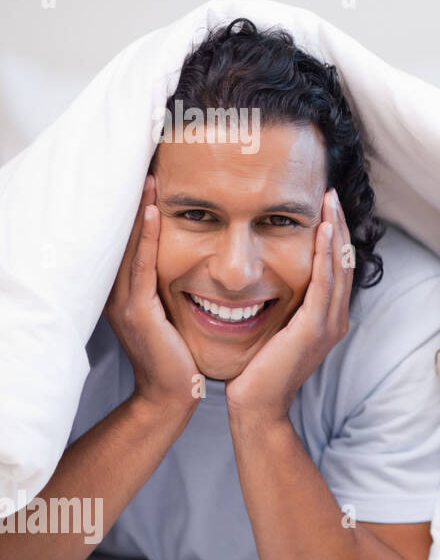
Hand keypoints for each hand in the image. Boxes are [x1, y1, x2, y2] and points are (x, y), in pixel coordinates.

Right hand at [105, 174, 199, 414]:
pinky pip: (141, 267)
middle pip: (124, 238)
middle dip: (134, 202)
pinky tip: (151, 213)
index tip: (152, 178)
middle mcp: (121, 293)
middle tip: (146, 164)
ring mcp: (125, 302)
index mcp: (130, 292)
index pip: (133, 242)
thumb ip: (174, 287)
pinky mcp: (137, 312)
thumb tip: (197, 261)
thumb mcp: (175, 313)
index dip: (139, 210)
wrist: (176, 395)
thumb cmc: (182, 355)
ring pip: (129, 246)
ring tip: (148, 177)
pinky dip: (145, 239)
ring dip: (138, 210)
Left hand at [225, 188, 353, 422]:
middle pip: (344, 262)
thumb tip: (269, 282)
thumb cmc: (256, 372)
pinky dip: (326, 255)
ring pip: (339, 267)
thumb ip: (281, 307)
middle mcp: (335, 319)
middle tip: (330, 192)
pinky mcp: (315, 329)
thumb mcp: (274, 331)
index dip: (333, 235)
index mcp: (327, 319)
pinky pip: (326, 284)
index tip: (323, 206)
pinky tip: (322, 231)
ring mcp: (329, 324)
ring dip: (335, 231)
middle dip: (338, 225)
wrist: (255, 407)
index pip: (336, 268)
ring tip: (329, 202)